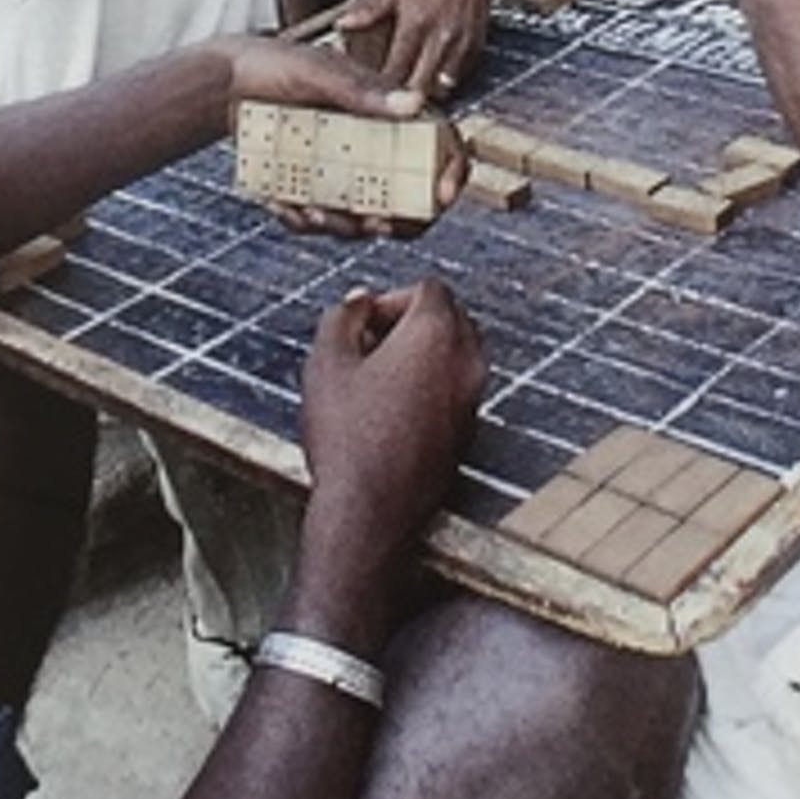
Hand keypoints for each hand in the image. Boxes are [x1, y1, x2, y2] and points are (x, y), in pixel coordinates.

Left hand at [219, 34, 469, 234]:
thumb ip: (365, 92)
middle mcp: (373, 146)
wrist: (224, 83)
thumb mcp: (320, 73)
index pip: (439, 145)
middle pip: (409, 198)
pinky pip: (321, 218)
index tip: (443, 198)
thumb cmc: (275, 64)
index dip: (452, 172)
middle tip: (369, 223)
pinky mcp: (315, 186)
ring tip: (308, 212)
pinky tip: (282, 206)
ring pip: (363, 217)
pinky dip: (304, 220)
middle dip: (396, 221)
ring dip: (342, 225)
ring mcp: (344, 169)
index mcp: (388, 114)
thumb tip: (416, 103)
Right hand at [296, 280, 485, 561]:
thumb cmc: (347, 437)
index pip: (428, 287)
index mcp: (436, 333)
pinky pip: (455, 389)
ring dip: (421, 354)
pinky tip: (391, 411)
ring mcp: (473, 398)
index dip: (389, 298)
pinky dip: (431, 386)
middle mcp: (467, 361)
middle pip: (449, 317)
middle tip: (368, 345)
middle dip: (410, 322)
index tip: (361, 323)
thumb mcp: (326, 363)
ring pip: (455, 354)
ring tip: (376, 380)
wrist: (371, 510)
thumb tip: (358, 301)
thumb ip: (342, 316)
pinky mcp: (469, 431)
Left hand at [339, 0, 492, 102]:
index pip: (396, 69)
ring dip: (429, 92)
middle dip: (406, 97)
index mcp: (415, 24)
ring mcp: (461, 43)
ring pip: (445, 86)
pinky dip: (448, 81)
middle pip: (421, 85)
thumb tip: (343, 24)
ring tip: (415, 94)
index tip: (374, 93)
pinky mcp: (476, 45)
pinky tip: (434, 78)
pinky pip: (462, 75)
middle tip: (394, 102)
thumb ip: (368, 10)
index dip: (384, 87)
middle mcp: (440, 36)